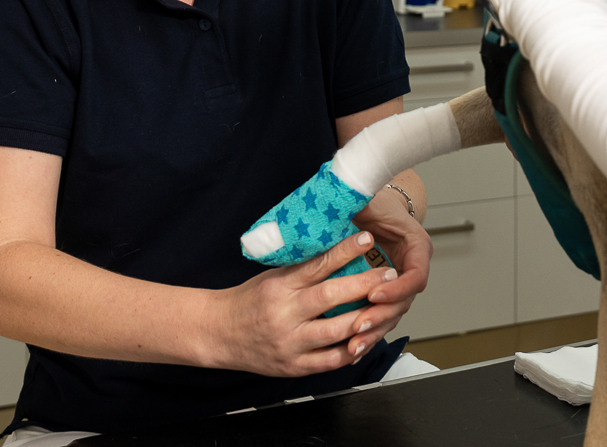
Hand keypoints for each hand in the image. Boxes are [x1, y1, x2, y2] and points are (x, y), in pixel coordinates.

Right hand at [209, 231, 399, 376]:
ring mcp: (290, 344)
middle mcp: (284, 315)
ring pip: (336, 332)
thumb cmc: (250, 300)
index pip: (317, 265)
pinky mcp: (293, 367)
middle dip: (364, 285)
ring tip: (386, 307)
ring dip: (365, 319)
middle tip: (388, 274)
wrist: (217, 333)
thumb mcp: (273, 276)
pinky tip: (367, 338)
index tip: (367, 239)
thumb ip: (304, 268)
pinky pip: (330, 361)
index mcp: (279, 287)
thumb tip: (340, 247)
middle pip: (331, 297)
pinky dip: (352, 351)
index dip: (344, 252)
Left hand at [347, 184, 432, 360]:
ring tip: (353, 347)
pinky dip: (367, 334)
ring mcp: (399, 283)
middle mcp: (411, 267)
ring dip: (374, 332)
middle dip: (382, 316)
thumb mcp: (367, 198)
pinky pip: (380, 317)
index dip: (398, 289)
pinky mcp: (384, 293)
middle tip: (359, 326)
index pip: (416, 275)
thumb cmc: (371, 200)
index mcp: (416, 245)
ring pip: (392, 314)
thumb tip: (346, 203)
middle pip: (404, 301)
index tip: (374, 294)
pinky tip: (352, 350)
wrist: (371, 205)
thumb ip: (361, 202)